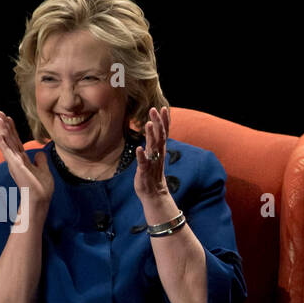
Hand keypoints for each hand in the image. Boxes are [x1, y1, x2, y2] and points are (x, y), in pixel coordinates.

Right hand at [0, 111, 52, 207]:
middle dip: (5, 125)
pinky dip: (2, 142)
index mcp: (22, 159)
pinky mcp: (15, 165)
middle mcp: (16, 159)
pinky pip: (7, 151)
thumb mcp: (44, 170)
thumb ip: (41, 161)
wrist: (40, 199)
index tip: (9, 118)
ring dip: (2, 129)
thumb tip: (40, 152)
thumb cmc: (42, 188)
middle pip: (9, 139)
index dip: (12, 129)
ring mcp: (14, 162)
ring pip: (7, 142)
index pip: (16, 141)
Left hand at [135, 105, 178, 221]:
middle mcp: (158, 154)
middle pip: (160, 136)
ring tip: (148, 124)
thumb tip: (153, 127)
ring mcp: (152, 162)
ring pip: (153, 147)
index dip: (164, 120)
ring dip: (150, 135)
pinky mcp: (145, 171)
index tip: (164, 107)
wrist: (154, 194)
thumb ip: (154, 141)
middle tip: (154, 109)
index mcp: (160, 149)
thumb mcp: (154, 155)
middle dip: (158, 122)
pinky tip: (139, 148)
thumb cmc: (152, 173)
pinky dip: (141, 156)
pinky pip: (143, 163)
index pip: (164, 132)